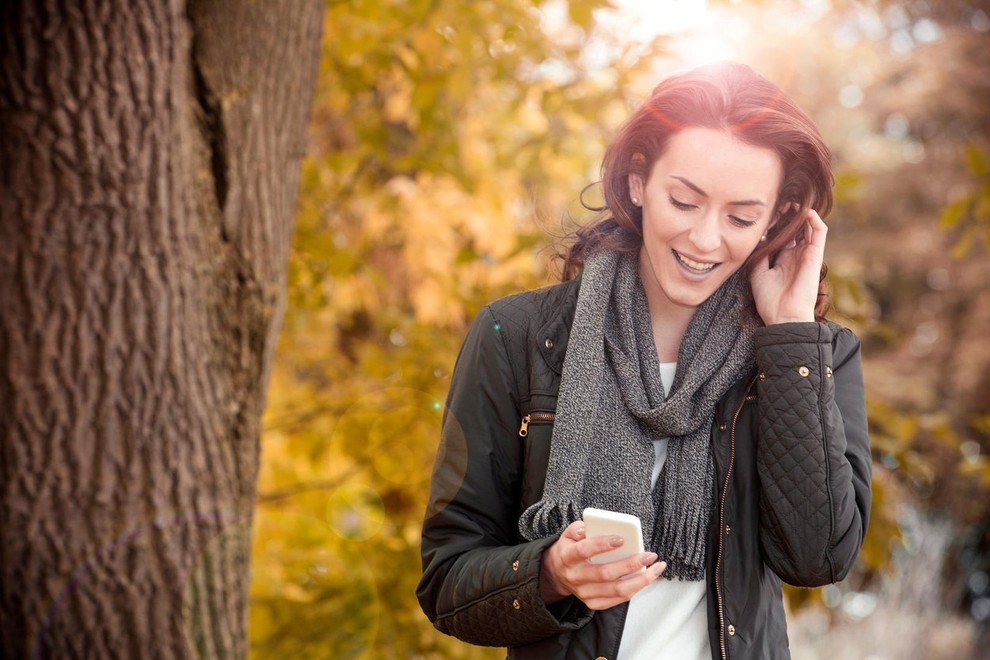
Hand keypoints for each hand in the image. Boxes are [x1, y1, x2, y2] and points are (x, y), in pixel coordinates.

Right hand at [539, 520, 666, 609]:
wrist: (558, 573)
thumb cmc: (570, 548)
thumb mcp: (568, 534)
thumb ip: (578, 528)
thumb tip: (587, 528)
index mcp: (567, 557)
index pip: (583, 550)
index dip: (602, 544)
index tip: (621, 538)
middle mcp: (575, 577)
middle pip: (605, 573)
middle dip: (630, 564)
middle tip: (649, 555)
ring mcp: (584, 593)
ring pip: (616, 590)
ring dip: (640, 580)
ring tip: (656, 568)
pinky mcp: (593, 603)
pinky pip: (618, 599)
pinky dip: (635, 589)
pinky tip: (646, 578)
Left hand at [750, 208, 826, 324]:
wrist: (783, 316)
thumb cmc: (770, 300)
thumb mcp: (759, 273)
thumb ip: (761, 255)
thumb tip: (760, 239)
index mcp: (784, 260)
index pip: (783, 236)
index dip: (777, 224)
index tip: (767, 213)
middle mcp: (796, 256)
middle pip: (796, 230)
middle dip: (789, 216)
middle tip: (780, 203)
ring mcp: (806, 255)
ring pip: (808, 228)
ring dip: (801, 214)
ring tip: (792, 203)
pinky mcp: (815, 256)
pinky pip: (819, 234)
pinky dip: (815, 221)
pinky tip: (805, 211)